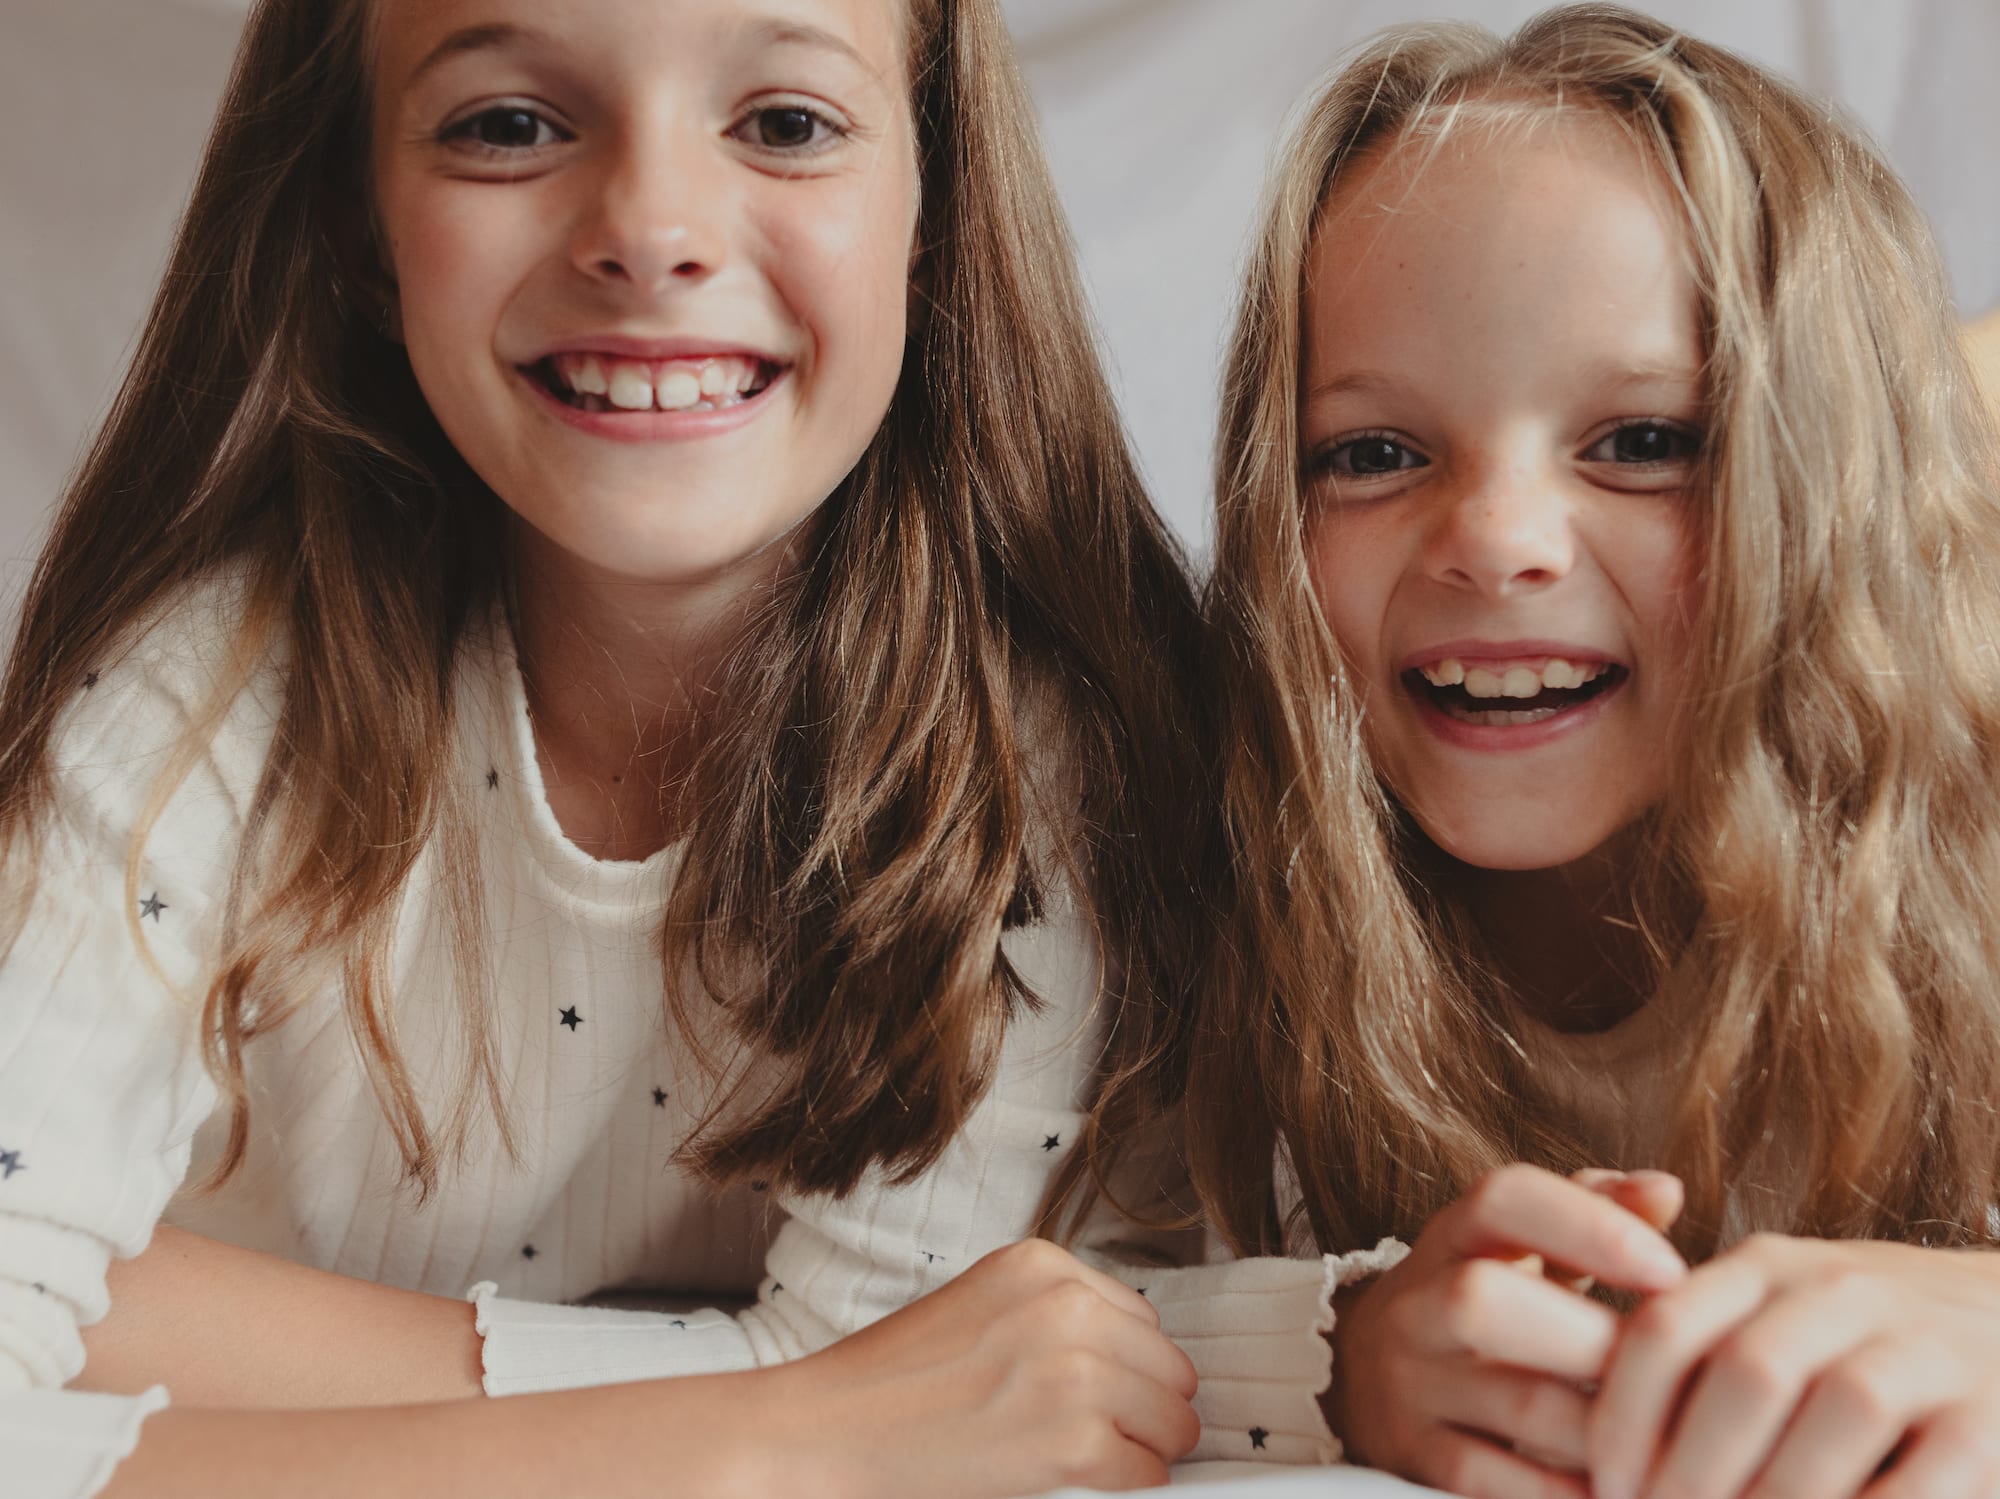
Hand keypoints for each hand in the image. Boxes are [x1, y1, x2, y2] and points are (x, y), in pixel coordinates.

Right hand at [776, 1238, 1198, 1497]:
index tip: (1107, 1390)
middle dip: (1149, 1404)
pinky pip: (1149, 1469)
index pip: (1140, 1316)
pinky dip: (1130, 1482)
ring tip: (1102, 1457)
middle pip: (1168, 1364)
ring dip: (1148, 1444)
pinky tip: (1088, 1479)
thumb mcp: (981, 1306)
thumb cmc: (891, 1381)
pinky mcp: (1073, 1443)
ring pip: (1173, 1417)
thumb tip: (1132, 1359)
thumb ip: (1052, 1312)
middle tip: (1113, 1431)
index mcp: (1041, 1265)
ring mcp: (1074, 1374)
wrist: (826, 1433)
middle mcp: (1065, 1307)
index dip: (1127, 1363)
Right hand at [1326, 1164, 1687, 1498]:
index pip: (1502, 1200)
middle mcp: (1416, 1304)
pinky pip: (1498, 1482)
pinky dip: (1569, 1492)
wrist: (1362, 1373)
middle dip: (1597, 1339)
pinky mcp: (1414, 1456)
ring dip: (1611, 1425)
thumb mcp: (1523, 1245)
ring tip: (1677, 1433)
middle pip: (1485, 1302)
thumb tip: (1667, 1189)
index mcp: (1452, 1237)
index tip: (1673, 1270)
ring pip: (1518, 1405)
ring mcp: (1409, 1384)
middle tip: (1679, 1369)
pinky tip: (1623, 1485)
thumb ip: (1594, 1210)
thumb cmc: (1483, 1298)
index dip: (1589, 1226)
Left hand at [1591, 1233, 1999, 1498]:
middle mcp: (1844, 1291)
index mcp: (1768, 1267)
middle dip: (1692, 1473)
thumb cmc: (1860, 1346)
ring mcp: (1926, 1348)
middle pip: (1746, 1376)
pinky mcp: (1990, 1418)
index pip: (1667, 1329)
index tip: (1605, 1490)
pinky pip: (1915, 1480)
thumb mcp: (1776, 1320)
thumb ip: (1698, 1359)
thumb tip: (1595, 1458)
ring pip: (1835, 1416)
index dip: (1623, 1418)